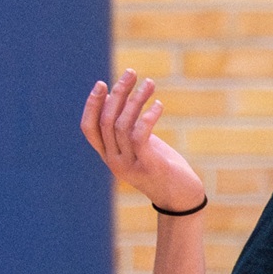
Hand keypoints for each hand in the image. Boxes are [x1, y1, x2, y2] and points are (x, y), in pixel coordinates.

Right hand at [80, 69, 204, 211]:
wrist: (183, 200)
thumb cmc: (165, 170)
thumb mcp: (144, 149)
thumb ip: (131, 132)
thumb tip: (126, 102)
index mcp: (109, 156)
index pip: (89, 128)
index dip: (92, 105)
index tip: (102, 83)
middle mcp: (114, 161)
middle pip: (107, 120)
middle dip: (118, 93)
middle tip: (132, 73)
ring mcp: (129, 165)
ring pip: (122, 125)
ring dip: (136, 100)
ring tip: (150, 84)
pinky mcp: (148, 166)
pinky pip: (140, 136)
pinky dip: (147, 117)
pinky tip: (158, 104)